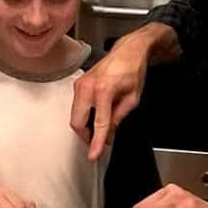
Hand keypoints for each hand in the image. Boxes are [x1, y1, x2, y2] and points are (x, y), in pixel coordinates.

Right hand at [71, 33, 150, 159]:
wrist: (127, 51)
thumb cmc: (133, 71)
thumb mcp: (132, 99)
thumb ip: (118, 118)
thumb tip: (108, 134)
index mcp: (104, 90)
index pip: (98, 123)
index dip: (96, 142)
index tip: (93, 155)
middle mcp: (87, 87)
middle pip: (77, 122)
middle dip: (86, 136)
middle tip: (98, 142)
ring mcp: (80, 84)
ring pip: (75, 115)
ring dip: (85, 126)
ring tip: (99, 128)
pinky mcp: (78, 84)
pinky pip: (76, 107)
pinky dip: (84, 116)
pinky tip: (95, 116)